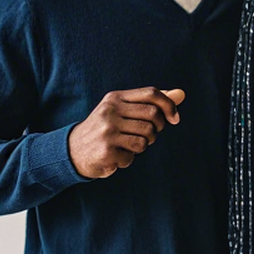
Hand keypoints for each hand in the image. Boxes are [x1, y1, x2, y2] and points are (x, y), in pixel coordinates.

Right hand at [67, 87, 184, 178]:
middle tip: (147, 136)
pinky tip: (116, 156)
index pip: (151, 94)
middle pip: (154, 117)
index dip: (169, 105)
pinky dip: (129, 159)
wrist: (71, 151)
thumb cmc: (105, 129)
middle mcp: (110, 111)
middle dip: (157, 129)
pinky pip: (133, 156)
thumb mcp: (123, 111)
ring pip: (146, 138)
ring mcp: (107, 131)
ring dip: (143, 146)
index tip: (175, 119)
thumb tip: (181, 93)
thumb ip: (151, 103)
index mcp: (115, 98)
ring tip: (129, 145)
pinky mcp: (105, 150)